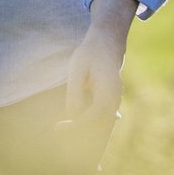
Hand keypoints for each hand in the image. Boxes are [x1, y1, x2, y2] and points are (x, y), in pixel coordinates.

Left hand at [62, 0, 134, 128]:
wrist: (107, 43)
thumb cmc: (90, 53)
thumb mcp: (77, 68)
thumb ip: (75, 91)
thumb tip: (72, 115)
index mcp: (108, 90)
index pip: (94, 116)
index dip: (77, 125)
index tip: (60, 127)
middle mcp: (115, 98)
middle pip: (100, 124)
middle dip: (80, 131)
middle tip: (58, 129)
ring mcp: (115, 101)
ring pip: (101, 123)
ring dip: (84, 128)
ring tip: (63, 128)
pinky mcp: (110, 101)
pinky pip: (101, 117)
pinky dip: (88, 122)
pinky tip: (72, 123)